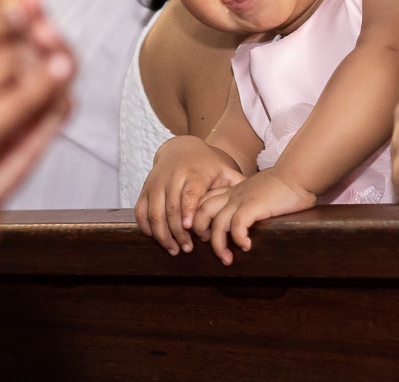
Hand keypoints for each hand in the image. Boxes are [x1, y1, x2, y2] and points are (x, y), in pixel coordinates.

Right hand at [135, 135, 243, 255]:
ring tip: (175, 249)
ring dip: (162, 234)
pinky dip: (147, 227)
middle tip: (187, 249)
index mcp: (193, 173)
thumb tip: (256, 202)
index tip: (189, 227)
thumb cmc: (207, 166)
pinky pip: (141, 211)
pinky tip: (157, 239)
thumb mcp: (224, 171)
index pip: (189, 192)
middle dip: (177, 231)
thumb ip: (238, 185)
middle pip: (171, 207)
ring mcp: (156, 183)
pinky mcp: (145, 189)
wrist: (181, 148)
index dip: (187, 209)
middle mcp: (172, 177)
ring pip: (154, 212)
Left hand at [192, 168, 315, 264]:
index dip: (200, 218)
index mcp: (233, 190)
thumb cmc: (285, 185)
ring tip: (227, 258)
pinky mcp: (254, 206)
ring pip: (217, 223)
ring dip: (218, 245)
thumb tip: (252, 219)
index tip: (208, 236)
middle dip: (201, 233)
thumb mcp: (260, 191)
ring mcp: (242, 199)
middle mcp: (233, 194)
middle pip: (202, 211)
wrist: (297, 174)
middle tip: (213, 247)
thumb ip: (251, 202)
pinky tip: (246, 246)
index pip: (205, 201)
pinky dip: (238, 239)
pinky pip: (237, 226)